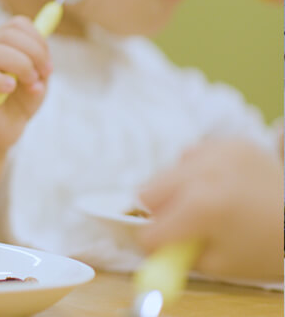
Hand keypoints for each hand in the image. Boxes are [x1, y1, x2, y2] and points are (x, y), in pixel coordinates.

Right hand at [0, 16, 51, 151]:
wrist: (2, 131)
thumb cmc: (18, 102)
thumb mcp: (37, 79)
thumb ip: (41, 63)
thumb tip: (43, 53)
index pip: (16, 25)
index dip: (38, 39)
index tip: (49, 64)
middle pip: (7, 35)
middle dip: (34, 52)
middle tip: (44, 74)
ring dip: (21, 66)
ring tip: (31, 84)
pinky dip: (1, 81)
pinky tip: (11, 89)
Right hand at [138, 140, 283, 279]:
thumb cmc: (262, 248)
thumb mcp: (218, 265)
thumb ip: (175, 255)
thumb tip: (145, 245)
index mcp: (202, 207)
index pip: (149, 229)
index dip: (154, 243)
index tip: (163, 248)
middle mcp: (205, 172)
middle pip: (147, 192)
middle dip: (158, 211)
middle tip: (181, 224)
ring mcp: (218, 153)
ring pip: (167, 171)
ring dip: (177, 190)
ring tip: (208, 203)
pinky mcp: (230, 142)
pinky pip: (192, 155)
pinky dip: (196, 172)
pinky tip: (220, 185)